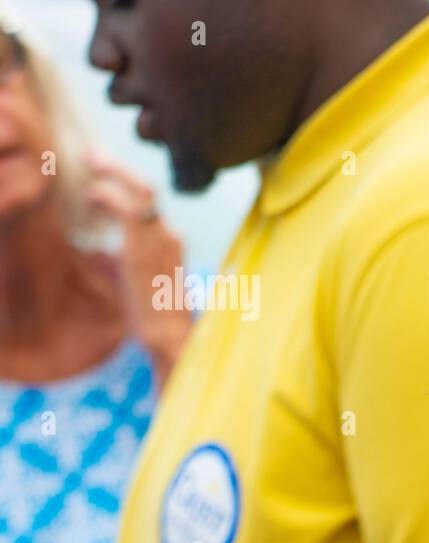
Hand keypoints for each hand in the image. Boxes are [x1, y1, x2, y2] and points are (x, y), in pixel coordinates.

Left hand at [84, 155, 190, 382]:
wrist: (170, 333)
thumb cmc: (153, 314)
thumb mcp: (135, 281)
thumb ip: (118, 261)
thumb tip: (94, 253)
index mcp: (171, 241)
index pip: (149, 203)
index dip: (125, 184)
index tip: (103, 175)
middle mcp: (170, 234)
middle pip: (147, 189)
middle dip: (119, 169)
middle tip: (94, 156)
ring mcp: (161, 239)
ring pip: (139, 193)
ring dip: (112, 175)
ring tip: (90, 168)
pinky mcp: (145, 247)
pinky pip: (127, 210)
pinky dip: (107, 197)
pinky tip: (92, 196)